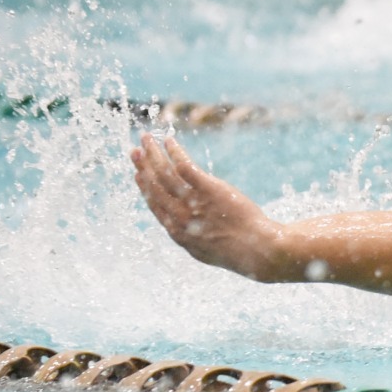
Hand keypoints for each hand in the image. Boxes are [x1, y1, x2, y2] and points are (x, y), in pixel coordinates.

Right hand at [130, 133, 285, 280]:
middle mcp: (179, 216)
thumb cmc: (237, 252)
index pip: (154, 204)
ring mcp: (193, 202)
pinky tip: (169, 141)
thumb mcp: (205, 251)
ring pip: (165, 173)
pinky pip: (185, 166)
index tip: (137, 174)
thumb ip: (190, 236)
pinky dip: (174, 152)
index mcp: (177, 232)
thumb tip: (182, 229)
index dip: (144, 187)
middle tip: (134, 151)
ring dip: (153, 154)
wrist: (257, 250)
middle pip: (155, 186)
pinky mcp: (209, 189)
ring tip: (146, 139)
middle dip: (143, 166)